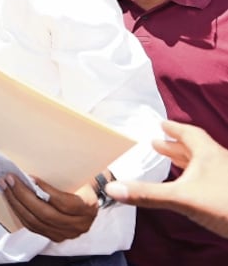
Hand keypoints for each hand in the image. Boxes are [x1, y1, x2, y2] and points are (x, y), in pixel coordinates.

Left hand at [0, 175, 97, 241]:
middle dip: (23, 196)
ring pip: (36, 223)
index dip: (45, 191)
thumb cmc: (81, 184)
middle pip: (46, 215)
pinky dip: (19, 213)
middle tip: (9, 179)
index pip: (64, 203)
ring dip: (17, 204)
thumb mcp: (79, 178)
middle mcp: (79, 225)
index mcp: (87, 207)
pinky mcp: (55, 237)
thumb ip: (63, 176)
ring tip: (5, 187)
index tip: (29, 177)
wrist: (89, 201)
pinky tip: (11, 200)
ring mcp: (66, 234)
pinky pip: (33, 227)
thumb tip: (34, 172)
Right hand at [106, 120, 227, 238]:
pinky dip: (197, 178)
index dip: (174, 128)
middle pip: (196, 148)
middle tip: (158, 143)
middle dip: (176, 145)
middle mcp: (220, 162)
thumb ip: (147, 194)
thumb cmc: (224, 206)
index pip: (189, 133)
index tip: (161, 123)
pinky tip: (191, 188)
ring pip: (205, 164)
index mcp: (208, 154)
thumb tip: (113, 187)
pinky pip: (211, 179)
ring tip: (171, 162)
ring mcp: (227, 178)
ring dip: (187, 161)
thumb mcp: (181, 199)